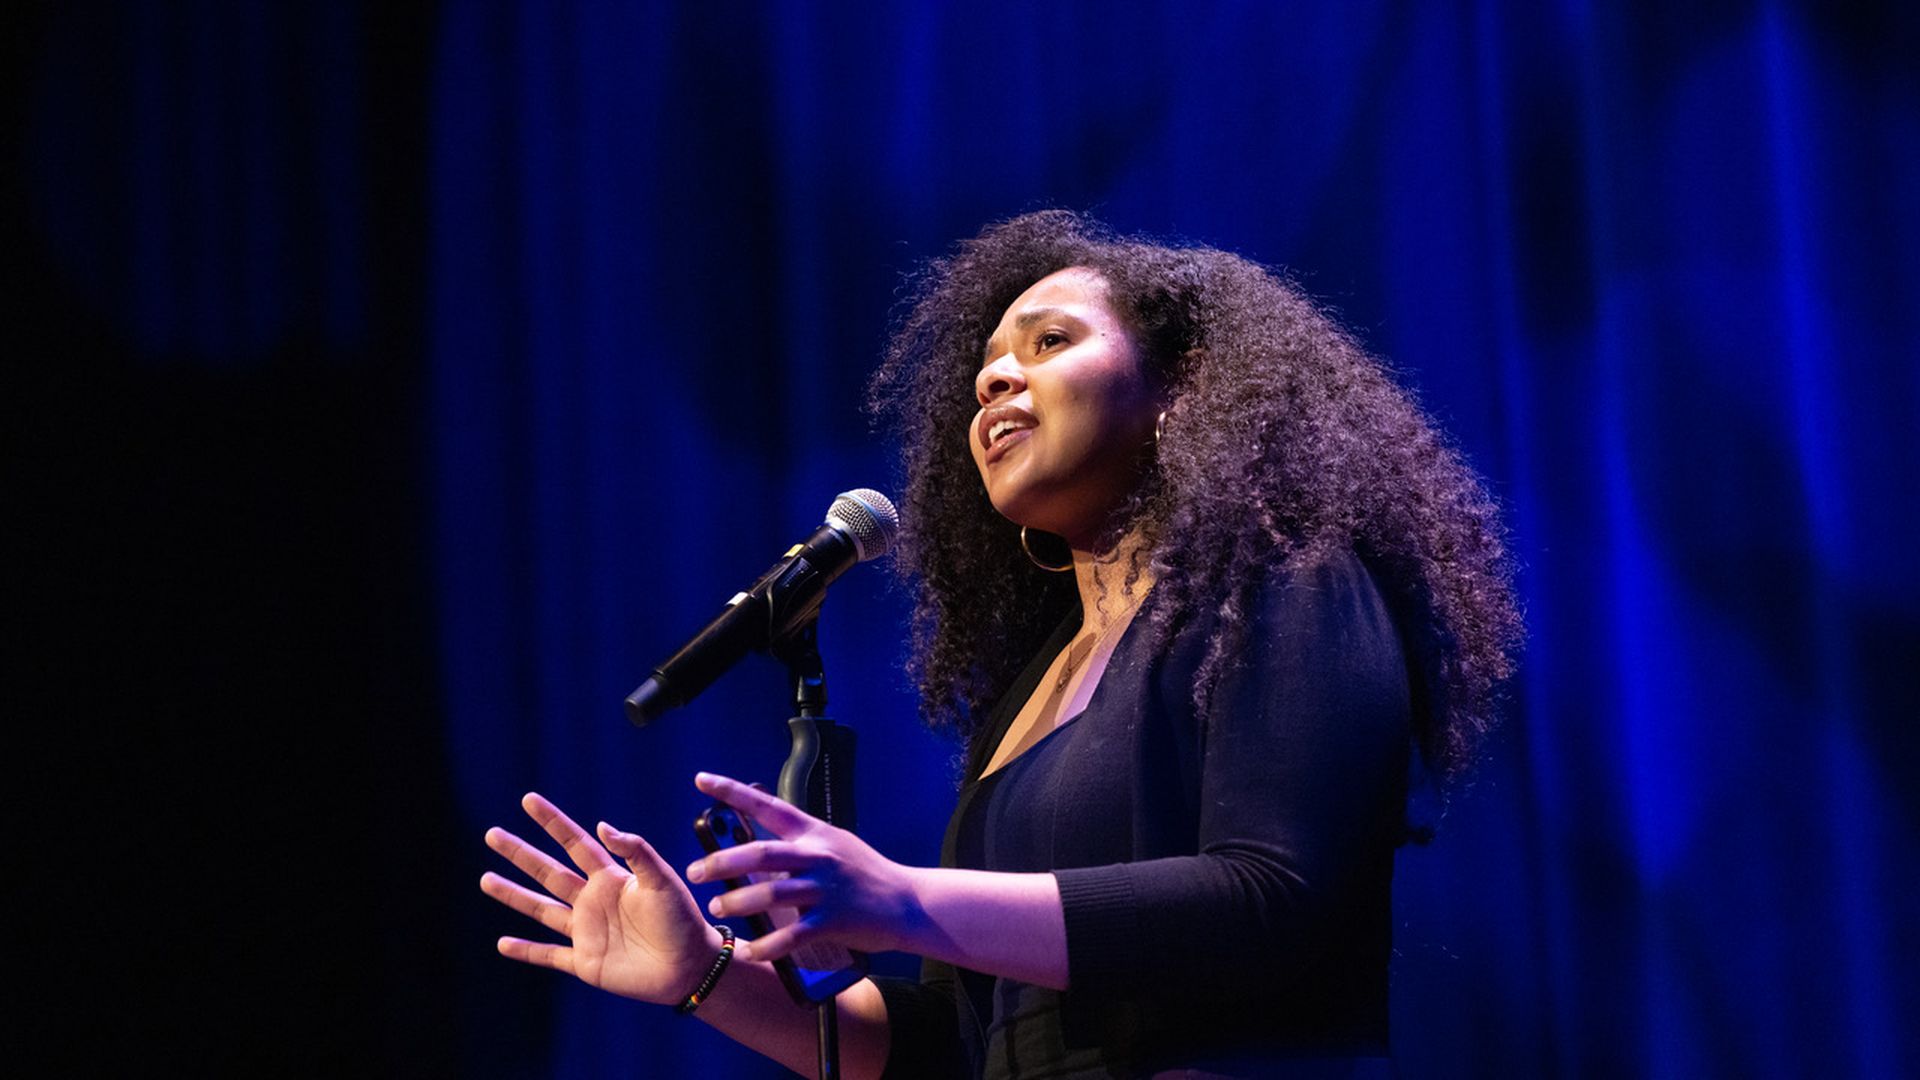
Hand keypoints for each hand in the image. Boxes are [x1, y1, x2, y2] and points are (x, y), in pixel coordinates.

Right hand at [481, 792, 718, 1004]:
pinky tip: (502, 943)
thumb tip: (601, 826)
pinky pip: (549, 955)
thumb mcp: (662, 880)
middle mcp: (593, 901)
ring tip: (485, 879)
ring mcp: (586, 931)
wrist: (690, 966)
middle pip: (548, 872)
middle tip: (492, 834)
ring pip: (541, 910)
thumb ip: (635, 852)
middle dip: (520, 854)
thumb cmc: (682, 919)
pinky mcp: (585, 962)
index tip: (529, 800)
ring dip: (514, 895)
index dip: (551, 822)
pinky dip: (525, 951)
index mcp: (611, 878)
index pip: (574, 842)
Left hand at [686, 772, 923, 963]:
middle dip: (722, 862)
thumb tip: (758, 846)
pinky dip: (768, 945)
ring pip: (772, 893)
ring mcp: (826, 888)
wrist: (907, 903)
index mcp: (815, 833)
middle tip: (696, 872)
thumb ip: (800, 843)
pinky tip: (750, 950)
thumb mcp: (835, 844)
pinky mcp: (833, 920)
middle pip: (761, 854)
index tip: (702, 780)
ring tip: (718, 906)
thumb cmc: (865, 874)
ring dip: (738, 901)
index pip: (768, 806)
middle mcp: (818, 856)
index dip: (732, 792)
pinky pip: (792, 934)